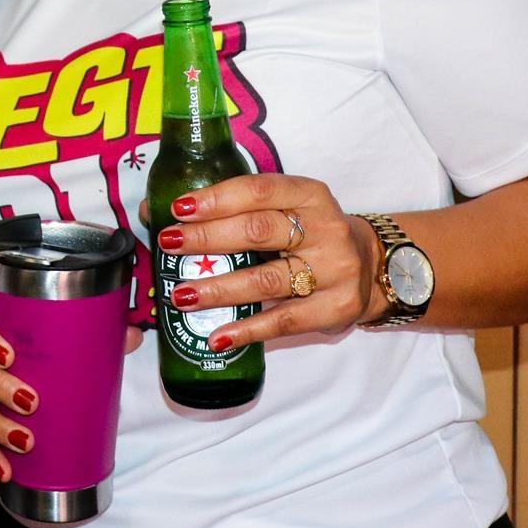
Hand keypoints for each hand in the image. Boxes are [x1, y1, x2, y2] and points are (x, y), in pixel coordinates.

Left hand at [143, 173, 382, 349]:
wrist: (372, 265)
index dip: (217, 199)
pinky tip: (217, 336)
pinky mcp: (336, 308)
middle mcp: (326, 229)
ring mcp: (334, 270)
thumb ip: (233, 209)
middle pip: (259, 232)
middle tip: (170, 244)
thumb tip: (155, 212)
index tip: (179, 208)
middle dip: (208, 238)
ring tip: (182, 294)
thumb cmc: (310, 232)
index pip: (258, 191)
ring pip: (267, 279)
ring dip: (219, 288)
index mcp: (309, 194)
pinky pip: (284, 321)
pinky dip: (247, 329)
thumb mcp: (284, 209)